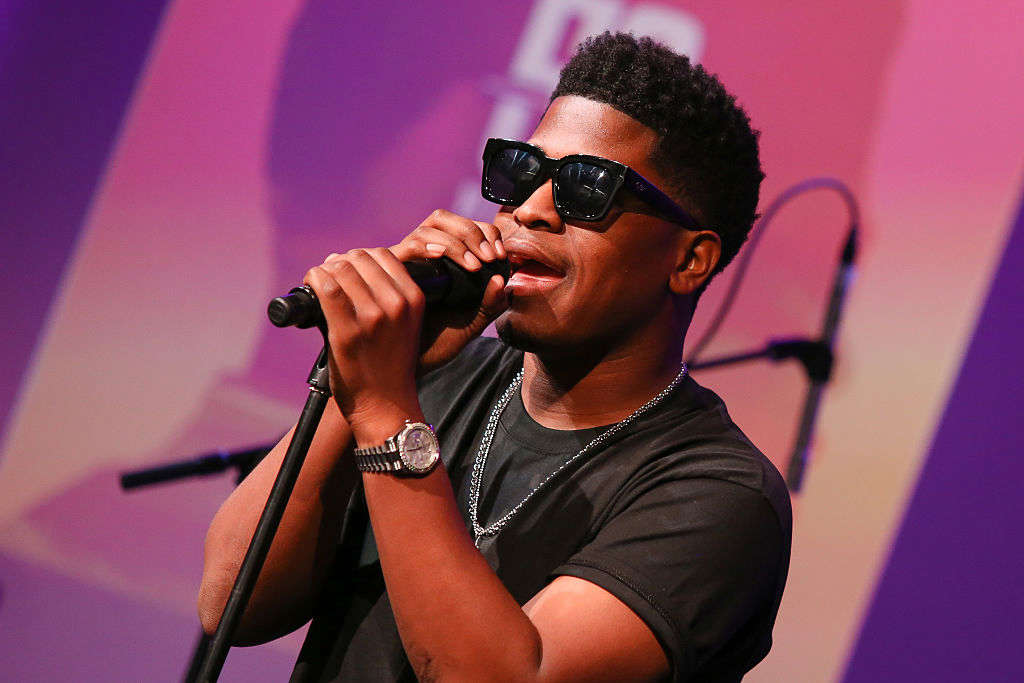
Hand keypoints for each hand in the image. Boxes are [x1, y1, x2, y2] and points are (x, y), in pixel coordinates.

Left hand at [304, 247, 427, 442]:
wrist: (385, 406)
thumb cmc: (389, 364)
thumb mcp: (404, 323)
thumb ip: (387, 293)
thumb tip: (344, 261)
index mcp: (414, 299)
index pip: (383, 254)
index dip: (360, 258)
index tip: (348, 271)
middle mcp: (397, 304)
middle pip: (359, 257)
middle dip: (340, 262)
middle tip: (330, 277)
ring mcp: (372, 317)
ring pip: (340, 267)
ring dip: (324, 270)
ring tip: (319, 283)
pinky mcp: (347, 331)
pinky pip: (325, 287)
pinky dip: (313, 279)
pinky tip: (311, 286)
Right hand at [390, 209, 508, 373]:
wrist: (408, 365)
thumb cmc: (438, 344)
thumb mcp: (472, 324)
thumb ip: (490, 305)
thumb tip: (501, 280)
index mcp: (448, 261)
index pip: (467, 228)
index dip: (486, 233)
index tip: (500, 256)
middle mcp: (426, 255)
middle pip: (445, 218)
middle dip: (472, 231)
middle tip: (490, 256)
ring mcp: (408, 261)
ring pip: (428, 227)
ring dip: (456, 241)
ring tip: (473, 265)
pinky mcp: (388, 272)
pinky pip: (407, 247)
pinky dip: (426, 246)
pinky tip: (442, 256)